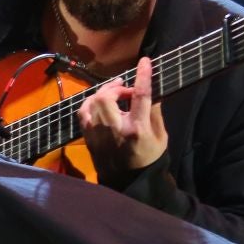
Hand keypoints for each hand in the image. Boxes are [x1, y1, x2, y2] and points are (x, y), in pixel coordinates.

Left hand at [79, 55, 166, 179]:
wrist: (128, 181)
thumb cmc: (149, 157)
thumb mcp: (160, 136)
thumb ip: (155, 112)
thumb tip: (152, 91)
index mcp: (137, 129)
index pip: (140, 97)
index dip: (142, 76)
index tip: (144, 61)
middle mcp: (115, 130)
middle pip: (106, 97)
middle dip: (115, 88)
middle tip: (126, 90)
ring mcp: (98, 134)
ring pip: (92, 102)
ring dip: (103, 94)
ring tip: (114, 95)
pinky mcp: (88, 137)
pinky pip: (83, 112)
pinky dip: (91, 103)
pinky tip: (100, 104)